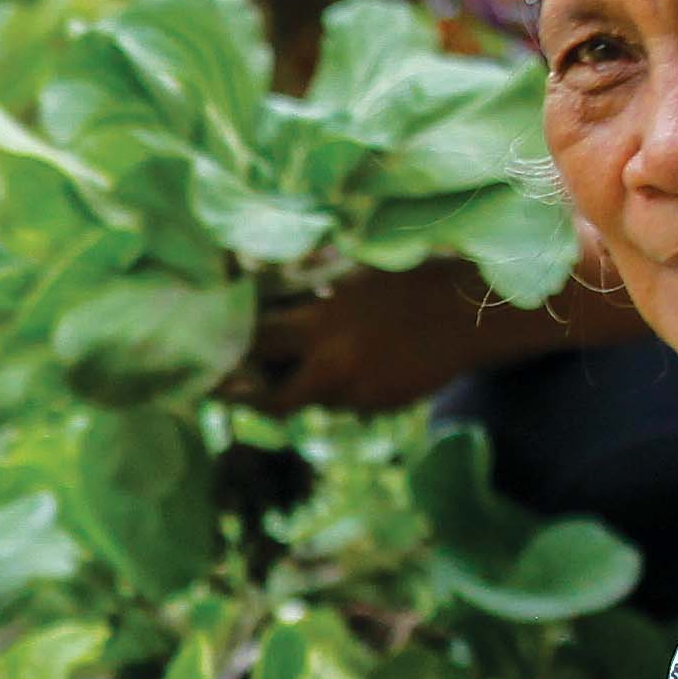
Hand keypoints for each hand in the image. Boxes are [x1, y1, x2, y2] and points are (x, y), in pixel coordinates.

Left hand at [226, 260, 497, 415]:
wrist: (471, 313)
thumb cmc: (408, 277)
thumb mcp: (351, 272)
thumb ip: (307, 283)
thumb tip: (255, 276)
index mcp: (322, 323)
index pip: (255, 344)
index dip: (228, 350)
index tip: (206, 351)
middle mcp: (334, 366)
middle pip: (271, 398)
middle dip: (247, 393)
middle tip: (224, 388)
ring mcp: (358, 394)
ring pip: (310, 400)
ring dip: (300, 385)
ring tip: (306, 358)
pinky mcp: (379, 407)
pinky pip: (343, 402)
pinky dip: (337, 386)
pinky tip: (358, 359)